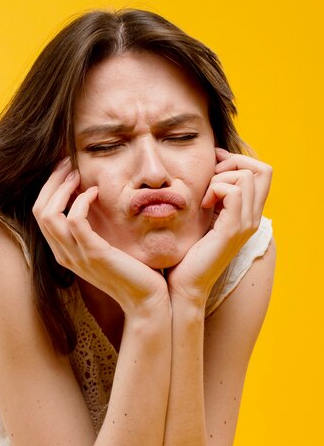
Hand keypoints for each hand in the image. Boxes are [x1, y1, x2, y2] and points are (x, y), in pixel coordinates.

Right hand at [33, 158, 168, 315]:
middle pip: (40, 211)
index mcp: (63, 252)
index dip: (50, 188)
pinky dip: (81, 201)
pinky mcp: (93, 253)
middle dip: (52, 182)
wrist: (146, 300)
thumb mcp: (104, 249)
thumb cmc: (131, 273)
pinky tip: (95, 192)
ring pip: (49, 214)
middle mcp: (63, 254)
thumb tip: (90, 200)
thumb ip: (92, 230)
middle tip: (68, 163)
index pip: (41, 214)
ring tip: (77, 174)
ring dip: (62, 188)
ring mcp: (75, 255)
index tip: (65, 170)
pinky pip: (75, 221)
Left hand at [167, 147, 271, 302]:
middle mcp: (253, 218)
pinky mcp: (232, 230)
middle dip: (232, 163)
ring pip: (247, 177)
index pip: (261, 172)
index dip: (237, 160)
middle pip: (262, 169)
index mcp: (247, 213)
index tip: (212, 167)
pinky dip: (215, 190)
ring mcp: (245, 224)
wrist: (183, 285)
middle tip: (209, 179)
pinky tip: (201, 205)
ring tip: (203, 199)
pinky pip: (233, 192)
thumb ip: (210, 198)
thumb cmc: (186, 254)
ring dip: (219, 179)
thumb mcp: (201, 218)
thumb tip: (207, 171)